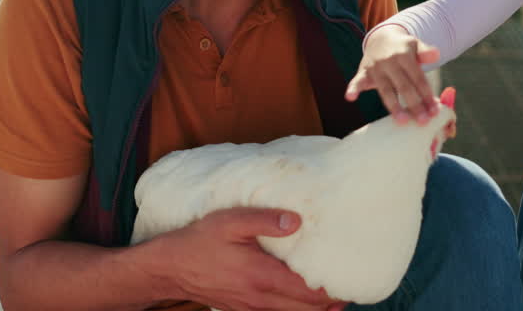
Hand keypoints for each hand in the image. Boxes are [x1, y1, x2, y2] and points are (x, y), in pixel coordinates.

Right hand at [160, 207, 347, 310]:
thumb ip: (264, 220)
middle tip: (351, 285)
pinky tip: (303, 298)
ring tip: (334, 293)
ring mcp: (252, 309)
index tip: (351, 275)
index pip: (309, 293)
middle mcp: (261, 299)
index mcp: (262, 277)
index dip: (334, 290)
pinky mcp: (245, 310)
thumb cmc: (200, 241)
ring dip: (317, 309)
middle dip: (333, 302)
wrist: (171, 268)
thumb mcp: (230, 222)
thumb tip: (296, 221)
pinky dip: (297, 310)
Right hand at [346, 25, 439, 124]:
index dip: (427, 94)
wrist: (381, 38)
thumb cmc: (403, 48)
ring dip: (394, 106)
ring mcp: (375, 68)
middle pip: (404, 86)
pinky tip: (350, 97)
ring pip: (386, 90)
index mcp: (404, 55)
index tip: (435, 110)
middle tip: (424, 121)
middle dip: (414, 104)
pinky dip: (352, 88)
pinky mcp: (363, 72)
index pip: (418, 78)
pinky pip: (357, 81)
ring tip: (403, 121)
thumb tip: (437, 55)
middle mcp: (389, 62)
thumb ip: (426, 52)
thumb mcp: (416, 46)